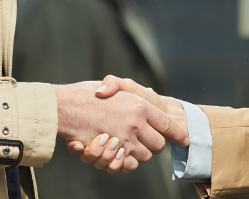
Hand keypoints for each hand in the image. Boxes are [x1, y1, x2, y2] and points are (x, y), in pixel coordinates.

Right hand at [54, 81, 188, 172]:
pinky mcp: (112, 152)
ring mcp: (124, 139)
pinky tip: (119, 154)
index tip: (185, 139)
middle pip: (158, 145)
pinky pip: (128, 164)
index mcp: (139, 105)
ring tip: (127, 145)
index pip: (167, 123)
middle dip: (153, 145)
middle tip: (145, 141)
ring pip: (144, 157)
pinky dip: (125, 163)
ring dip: (138, 154)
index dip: (178, 133)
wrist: (63, 106)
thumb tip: (149, 92)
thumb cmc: (85, 93)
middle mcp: (136, 123)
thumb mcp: (111, 83)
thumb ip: (128, 88)